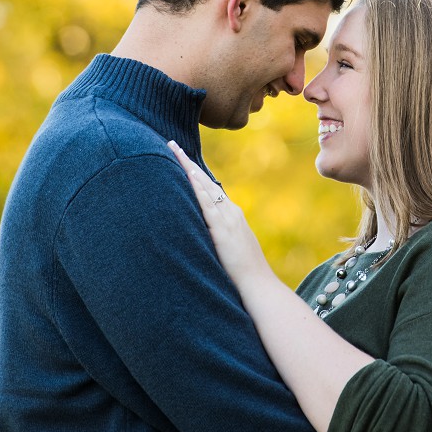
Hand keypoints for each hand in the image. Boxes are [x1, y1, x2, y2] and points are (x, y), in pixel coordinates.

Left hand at [168, 143, 272, 289]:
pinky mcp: (222, 230)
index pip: (211, 190)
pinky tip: (188, 177)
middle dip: (189, 164)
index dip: (196, 174)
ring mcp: (228, 220)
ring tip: (175, 153)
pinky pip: (207, 205)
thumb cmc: (244, 273)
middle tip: (172, 145)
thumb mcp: (230, 249)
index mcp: (233, 216)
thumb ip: (219, 238)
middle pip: (206, 182)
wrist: (258, 285)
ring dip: (189, 170)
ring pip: (206, 189)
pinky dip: (198, 189)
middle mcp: (231, 212)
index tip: (182, 159)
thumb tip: (203, 235)